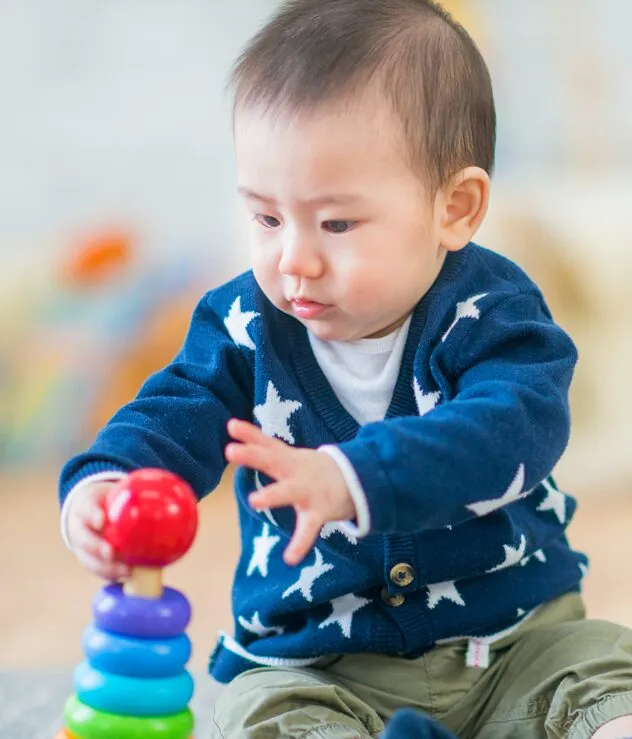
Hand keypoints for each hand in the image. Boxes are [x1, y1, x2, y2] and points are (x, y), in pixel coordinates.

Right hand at [65, 482, 129, 580]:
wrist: (90, 512)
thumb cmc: (109, 500)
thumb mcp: (117, 491)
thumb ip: (138, 491)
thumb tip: (177, 493)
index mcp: (86, 506)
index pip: (87, 508)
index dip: (93, 515)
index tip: (101, 520)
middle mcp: (80, 529)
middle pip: (84, 539)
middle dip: (96, 547)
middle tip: (110, 552)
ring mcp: (82, 548)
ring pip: (89, 560)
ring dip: (106, 568)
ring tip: (126, 571)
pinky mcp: (90, 561)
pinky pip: (98, 571)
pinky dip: (112, 575)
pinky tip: (128, 578)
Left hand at [225, 419, 354, 564]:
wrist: (357, 481)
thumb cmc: (313, 470)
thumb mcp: (291, 456)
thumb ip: (264, 447)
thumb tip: (233, 429)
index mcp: (288, 458)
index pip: (267, 442)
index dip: (249, 434)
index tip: (231, 425)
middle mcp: (296, 471)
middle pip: (272, 460)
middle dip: (252, 455)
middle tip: (230, 450)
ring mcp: (308, 490)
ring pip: (288, 491)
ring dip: (272, 495)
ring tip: (254, 500)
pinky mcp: (319, 511)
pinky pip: (308, 529)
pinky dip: (300, 544)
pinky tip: (290, 558)